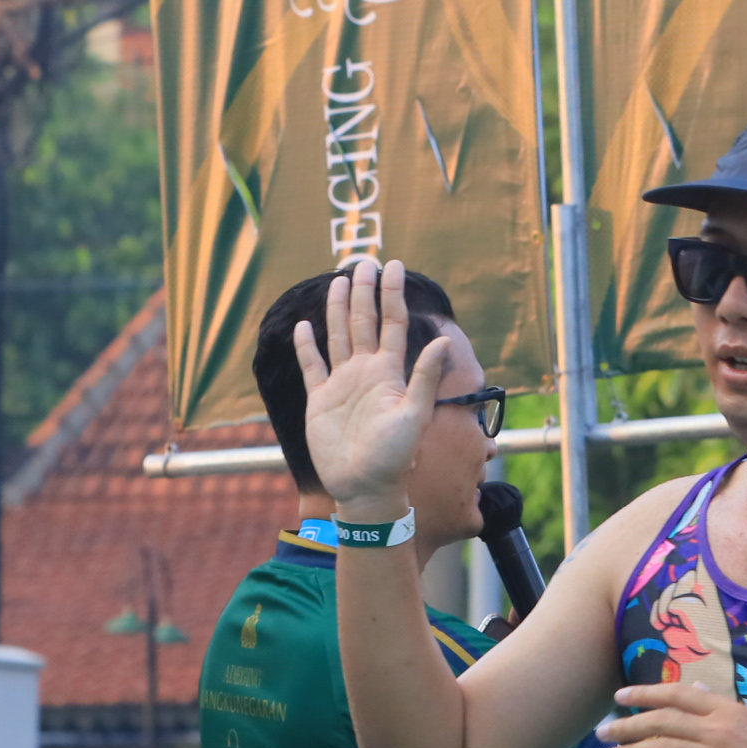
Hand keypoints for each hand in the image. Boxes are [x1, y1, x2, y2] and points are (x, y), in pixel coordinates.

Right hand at [298, 260, 454, 523]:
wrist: (365, 486)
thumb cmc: (394, 456)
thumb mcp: (414, 415)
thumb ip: (425, 377)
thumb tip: (442, 340)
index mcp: (389, 372)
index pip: (391, 323)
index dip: (392, 294)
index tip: (394, 265)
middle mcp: (366, 372)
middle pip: (364, 322)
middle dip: (365, 292)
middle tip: (364, 261)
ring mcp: (342, 384)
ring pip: (339, 336)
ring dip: (339, 309)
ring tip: (339, 281)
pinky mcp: (320, 399)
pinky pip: (312, 366)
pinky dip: (307, 346)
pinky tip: (304, 326)